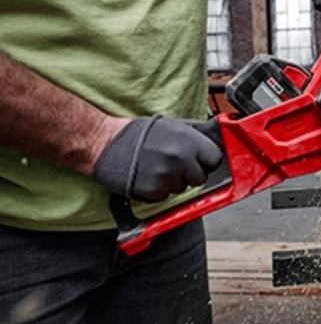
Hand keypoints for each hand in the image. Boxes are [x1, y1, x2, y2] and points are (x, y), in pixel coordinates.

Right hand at [92, 115, 222, 201]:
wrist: (103, 142)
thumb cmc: (136, 133)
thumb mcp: (170, 126)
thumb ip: (192, 139)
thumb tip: (211, 148)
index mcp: (188, 139)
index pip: (215, 158)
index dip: (206, 162)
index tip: (199, 162)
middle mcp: (180, 157)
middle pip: (200, 178)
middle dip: (189, 175)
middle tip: (173, 166)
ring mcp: (167, 175)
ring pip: (182, 189)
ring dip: (172, 182)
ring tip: (155, 167)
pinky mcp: (154, 190)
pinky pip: (164, 196)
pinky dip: (157, 190)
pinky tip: (146, 176)